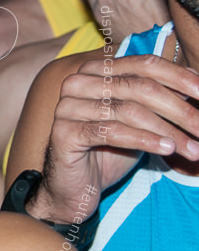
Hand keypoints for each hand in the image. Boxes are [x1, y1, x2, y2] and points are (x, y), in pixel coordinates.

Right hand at [30, 54, 198, 222]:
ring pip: (128, 111)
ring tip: (193, 148)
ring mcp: (67, 107)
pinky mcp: (64, 133)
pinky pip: (112, 132)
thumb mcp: (142, 121)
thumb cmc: (111, 150)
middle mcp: (77, 83)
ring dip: (168, 131)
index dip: (179, 77)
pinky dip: (145, 141)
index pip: (144, 64)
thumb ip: (161, 99)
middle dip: (179, 110)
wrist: (77, 186)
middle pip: (139, 87)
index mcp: (95, 70)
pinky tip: (167, 150)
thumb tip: (196, 80)